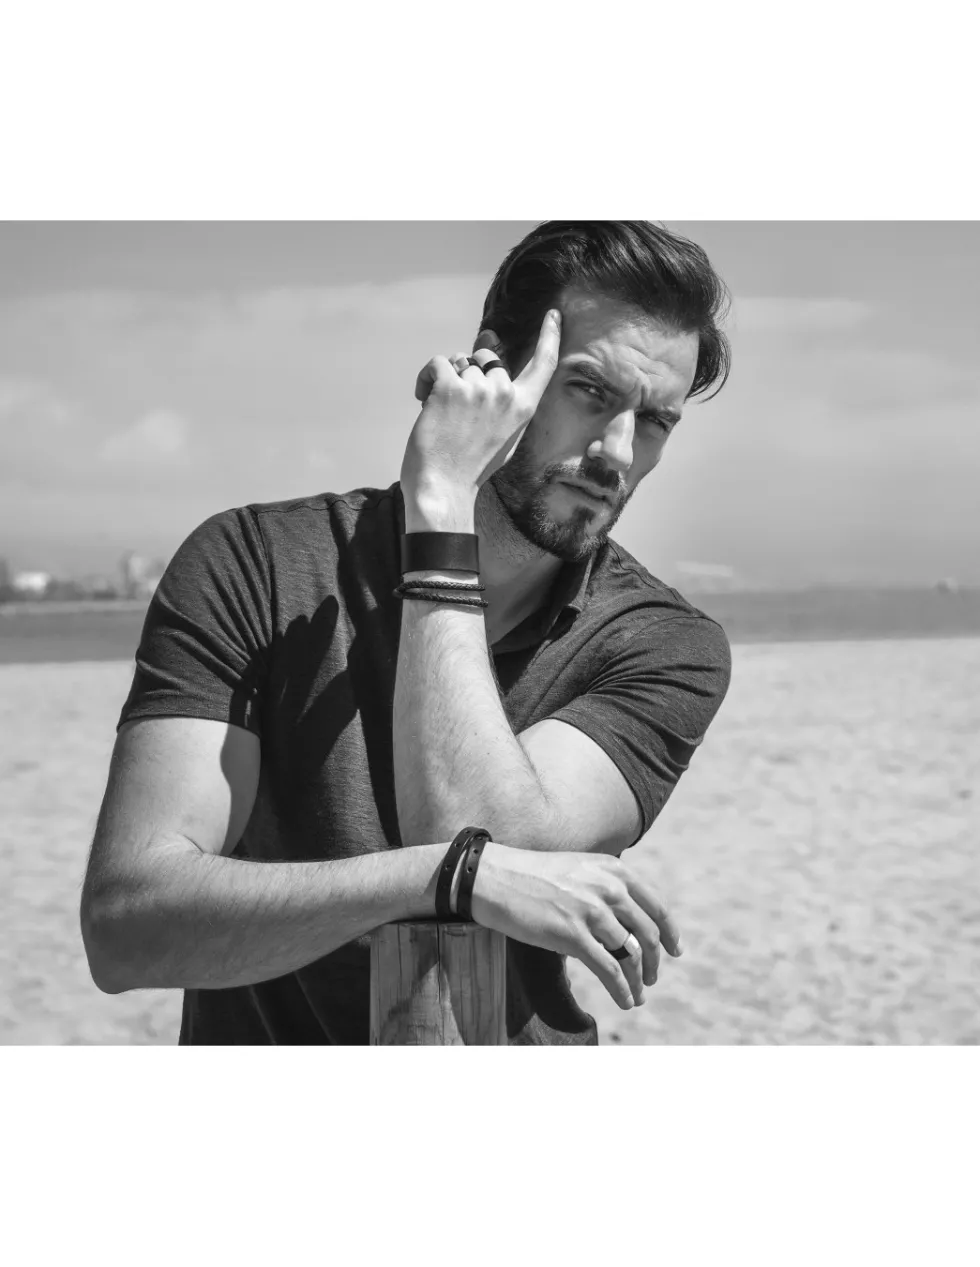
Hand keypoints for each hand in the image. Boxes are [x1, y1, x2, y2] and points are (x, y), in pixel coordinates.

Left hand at [401, 308, 561, 501]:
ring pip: (459, 361)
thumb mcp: (501, 431)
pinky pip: (438, 363)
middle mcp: (505, 395)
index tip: (553, 314)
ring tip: (439, 410)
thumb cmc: (470, 464)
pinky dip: (426, 378)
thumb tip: (488, 336)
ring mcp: (478, 390)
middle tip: (457, 405)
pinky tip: (423, 401)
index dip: (550, 336)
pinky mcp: (449, 389)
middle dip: (468, 371)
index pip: (544, 364)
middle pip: (487, 356)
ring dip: (445, 379)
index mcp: (523, 408)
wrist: (444, 488)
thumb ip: (501, 390)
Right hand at [470, 844, 681, 1010]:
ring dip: (638, 980)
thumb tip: (628, 926)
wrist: (495, 878)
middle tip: (652, 977)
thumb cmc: (533, 877)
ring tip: (638, 994)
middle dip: (654, 960)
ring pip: (630, 954)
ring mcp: (590, 911)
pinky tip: (625, 1001)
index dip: (669, 931)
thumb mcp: (579, 870)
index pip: (655, 905)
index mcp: (612, 869)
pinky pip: (609, 969)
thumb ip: (606, 889)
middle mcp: (607, 887)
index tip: (674, 949)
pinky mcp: (572, 935)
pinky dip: (622, 989)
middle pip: (646, 933)